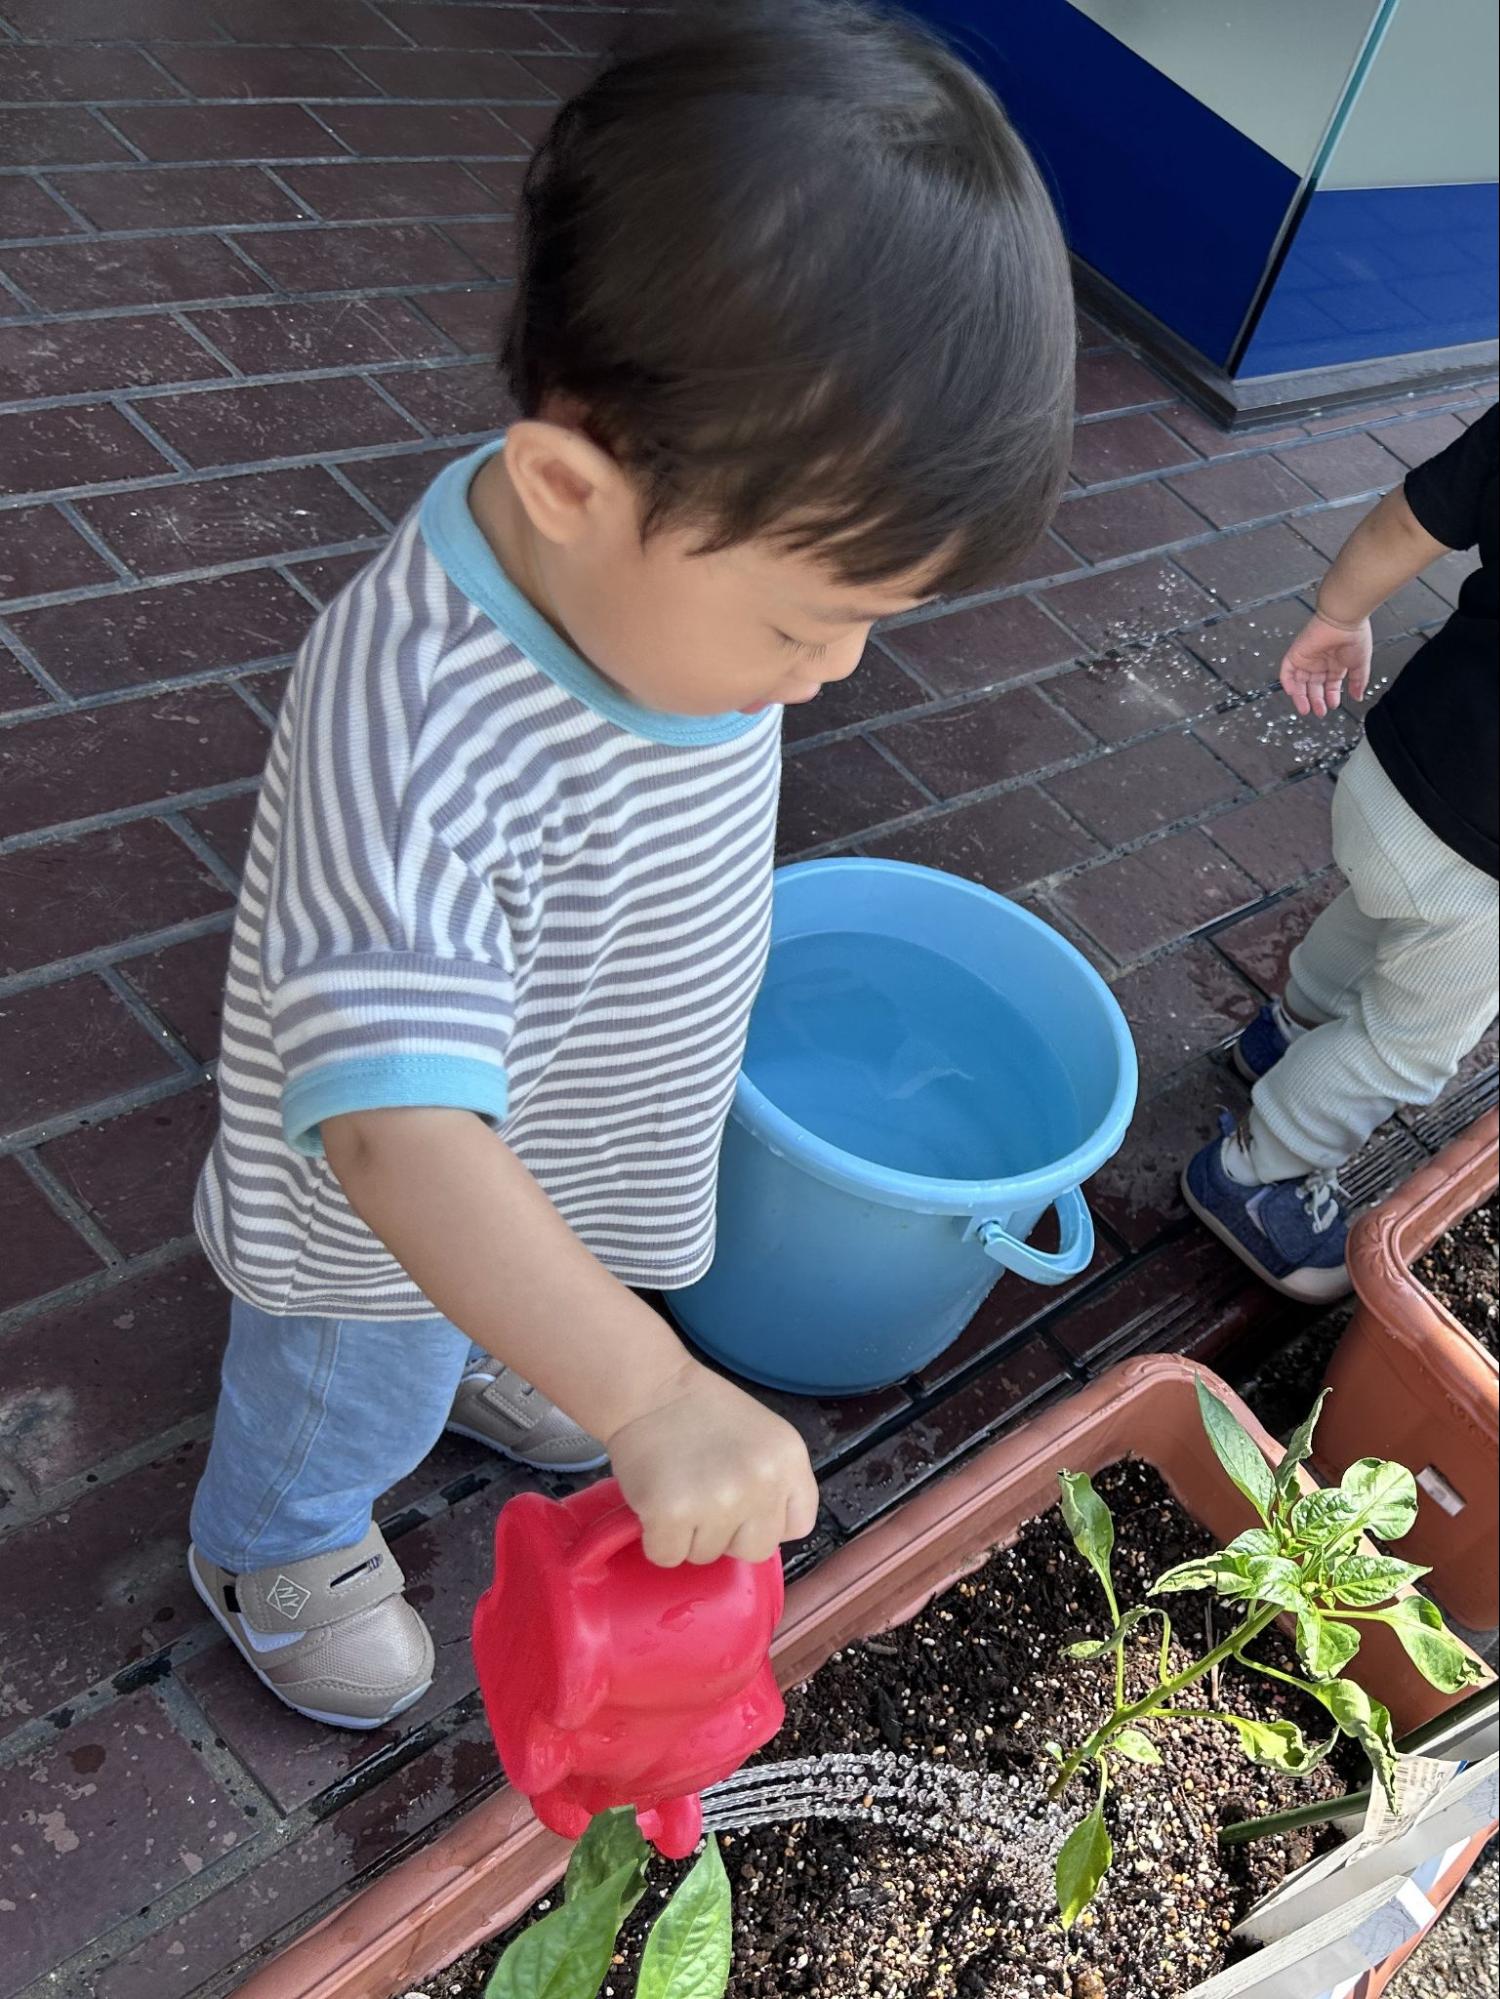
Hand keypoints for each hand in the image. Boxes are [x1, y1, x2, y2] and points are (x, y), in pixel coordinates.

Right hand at [606, 1359, 819, 1567]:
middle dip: (729, 1535)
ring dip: (689, 1534)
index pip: (797, 1526)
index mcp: (788, 1459)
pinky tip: (657, 1501)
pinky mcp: (672, 1514)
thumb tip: (761, 1532)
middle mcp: (761, 1482)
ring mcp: (718, 1500)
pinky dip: (657, 1539)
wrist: (649, 1389)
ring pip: (707, 1556)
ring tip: (679, 1490)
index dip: (766, 1521)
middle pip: (755, 1550)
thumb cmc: (703, 1412)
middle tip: (705, 1498)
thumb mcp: (763, 1437)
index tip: (744, 1504)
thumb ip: (775, 1481)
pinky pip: (667, 1556)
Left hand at [1279, 611, 1372, 717]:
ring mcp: (1307, 658)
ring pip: (1299, 682)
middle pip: (1314, 686)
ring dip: (1302, 697)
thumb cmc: (1355, 636)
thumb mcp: (1360, 664)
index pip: (1329, 685)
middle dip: (1316, 700)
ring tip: (1306, 709)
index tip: (1332, 705)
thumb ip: (1358, 682)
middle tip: (1320, 711)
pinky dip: (1288, 683)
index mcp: (1336, 663)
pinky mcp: (1296, 654)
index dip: (1330, 696)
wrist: (1344, 619)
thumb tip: (1358, 696)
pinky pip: (1287, 671)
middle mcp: (1321, 662)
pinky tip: (1293, 694)